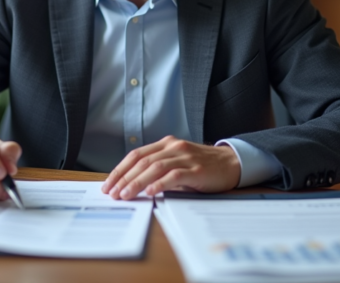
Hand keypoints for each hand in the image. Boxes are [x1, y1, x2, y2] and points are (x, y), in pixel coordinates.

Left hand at [101, 136, 239, 199]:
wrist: (232, 163)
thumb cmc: (202, 166)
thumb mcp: (178, 163)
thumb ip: (159, 169)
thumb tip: (132, 186)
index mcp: (166, 144)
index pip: (136, 155)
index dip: (120, 170)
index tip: (108, 184)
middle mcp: (173, 147)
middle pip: (142, 161)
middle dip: (124, 178)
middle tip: (113, 193)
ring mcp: (185, 157)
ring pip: (155, 167)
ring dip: (137, 182)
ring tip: (126, 195)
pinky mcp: (196, 169)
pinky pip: (174, 175)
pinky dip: (160, 183)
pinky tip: (150, 192)